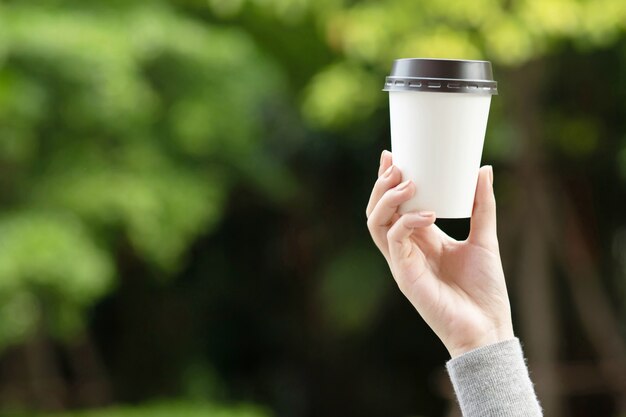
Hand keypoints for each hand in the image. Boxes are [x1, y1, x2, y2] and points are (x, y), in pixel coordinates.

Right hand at [366, 151, 513, 357]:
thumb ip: (482, 206)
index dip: (388, 180)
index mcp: (421, 239)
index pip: (394, 205)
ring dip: (385, 200)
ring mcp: (402, 262)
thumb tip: (483, 169)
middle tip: (395, 164)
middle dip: (380, 185)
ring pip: (375, 224)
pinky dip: (407, 223)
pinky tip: (428, 215)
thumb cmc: (484, 290)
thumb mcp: (485, 238)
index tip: (392, 154)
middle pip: (377, 211)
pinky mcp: (405, 276)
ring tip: (406, 181)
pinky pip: (395, 241)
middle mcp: (406, 248)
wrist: (488, 327)